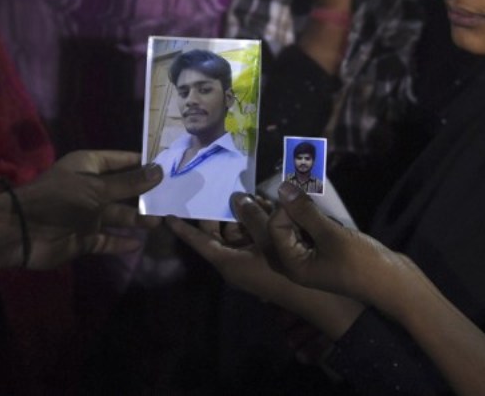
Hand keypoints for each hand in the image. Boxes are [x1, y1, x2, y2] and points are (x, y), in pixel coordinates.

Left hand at [16, 151, 162, 269]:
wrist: (24, 231)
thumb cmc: (60, 199)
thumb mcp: (97, 187)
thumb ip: (129, 183)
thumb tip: (159, 171)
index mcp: (88, 167)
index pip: (120, 160)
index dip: (141, 163)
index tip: (168, 166)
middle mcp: (89, 189)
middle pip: (122, 190)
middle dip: (144, 194)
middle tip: (172, 196)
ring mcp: (86, 215)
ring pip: (117, 215)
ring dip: (137, 219)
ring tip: (160, 220)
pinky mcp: (83, 238)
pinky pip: (107, 239)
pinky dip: (121, 241)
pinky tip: (140, 243)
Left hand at [169, 193, 362, 336]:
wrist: (319, 299)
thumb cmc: (286, 270)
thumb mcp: (267, 239)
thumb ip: (250, 215)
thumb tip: (237, 196)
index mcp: (227, 262)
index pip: (199, 242)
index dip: (183, 228)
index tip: (166, 213)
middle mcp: (235, 262)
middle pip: (219, 231)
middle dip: (219, 209)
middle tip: (214, 185)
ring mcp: (252, 261)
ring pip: (239, 231)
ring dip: (243, 212)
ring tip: (245, 188)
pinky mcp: (267, 259)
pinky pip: (255, 236)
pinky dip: (258, 220)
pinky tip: (266, 201)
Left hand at [268, 181, 416, 319]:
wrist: (395, 284)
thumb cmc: (362, 263)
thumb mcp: (331, 235)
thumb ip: (305, 212)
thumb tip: (283, 188)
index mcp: (293, 264)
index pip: (276, 228)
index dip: (285, 208)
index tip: (302, 193)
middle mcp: (297, 262)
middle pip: (282, 228)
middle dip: (291, 209)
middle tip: (306, 196)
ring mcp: (312, 258)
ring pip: (297, 227)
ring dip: (305, 213)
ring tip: (318, 208)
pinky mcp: (325, 253)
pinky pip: (311, 231)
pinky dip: (316, 220)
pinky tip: (328, 217)